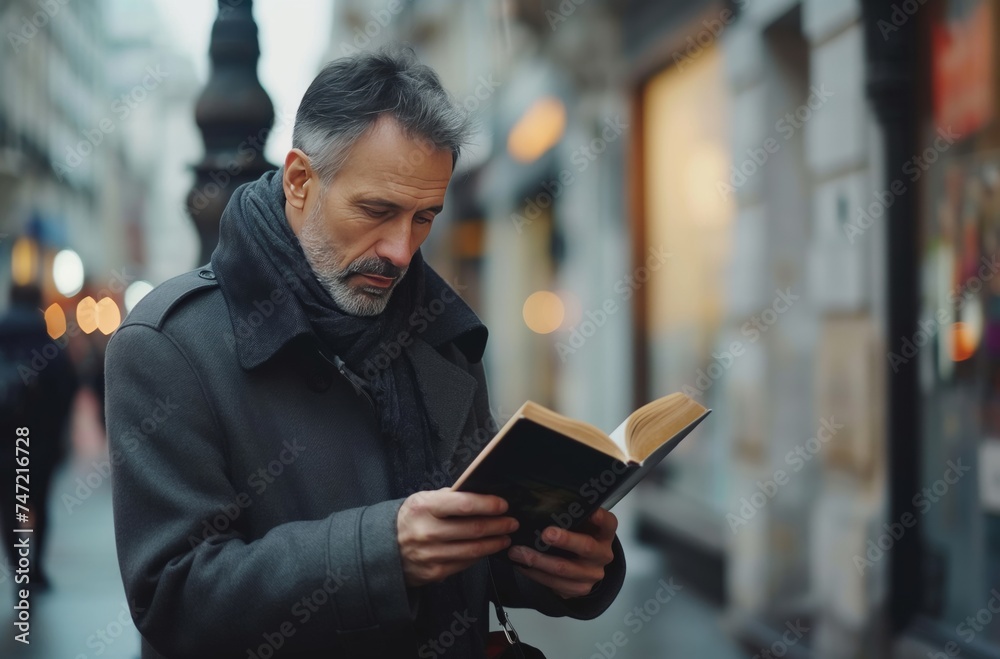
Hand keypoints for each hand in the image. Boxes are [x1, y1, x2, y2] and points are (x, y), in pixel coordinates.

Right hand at [397, 488, 518, 586]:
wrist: (385, 549)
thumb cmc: (411, 519)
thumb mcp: (422, 500)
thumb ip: (449, 497)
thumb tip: (480, 493)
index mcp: (424, 507)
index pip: (464, 504)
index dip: (488, 504)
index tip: (504, 504)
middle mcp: (428, 532)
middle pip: (474, 529)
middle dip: (499, 525)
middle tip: (512, 522)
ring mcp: (431, 555)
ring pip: (474, 549)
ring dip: (495, 542)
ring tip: (505, 536)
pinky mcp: (435, 572)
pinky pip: (466, 563)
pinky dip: (480, 555)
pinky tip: (488, 548)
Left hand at [507, 508, 617, 598]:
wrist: (586, 567)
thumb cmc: (579, 536)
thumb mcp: (582, 524)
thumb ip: (572, 515)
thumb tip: (545, 500)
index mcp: (605, 534)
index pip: (607, 523)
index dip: (599, 517)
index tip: (591, 511)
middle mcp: (602, 554)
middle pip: (586, 547)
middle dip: (565, 540)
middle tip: (546, 534)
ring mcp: (592, 574)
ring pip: (563, 569)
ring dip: (538, 560)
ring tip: (517, 551)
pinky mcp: (579, 589)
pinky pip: (554, 584)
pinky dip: (535, 574)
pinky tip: (521, 564)